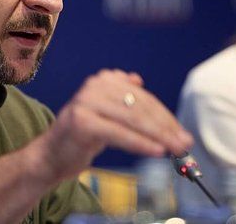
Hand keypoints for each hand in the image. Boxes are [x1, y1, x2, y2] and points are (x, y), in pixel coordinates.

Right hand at [35, 69, 192, 181]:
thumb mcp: (104, 113)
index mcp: (102, 80)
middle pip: (140, 107)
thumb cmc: (82, 136)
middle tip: (184, 143)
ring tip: (175, 149)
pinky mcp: (83, 121)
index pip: (143, 98)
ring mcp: (86, 102)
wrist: (51, 155)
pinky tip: (156, 151)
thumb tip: (138, 80)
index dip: (165, 116)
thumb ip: (121, 98)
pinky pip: (119, 133)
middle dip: (166, 127)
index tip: (183, 133)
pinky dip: (141, 143)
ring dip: (158, 136)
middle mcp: (94, 86)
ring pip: (132, 119)